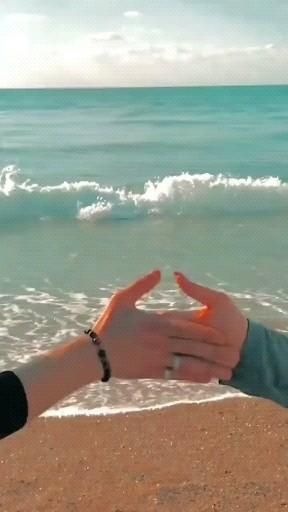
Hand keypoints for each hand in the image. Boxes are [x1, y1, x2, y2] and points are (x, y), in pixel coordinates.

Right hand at [93, 270, 237, 381]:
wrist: (94, 356)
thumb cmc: (108, 325)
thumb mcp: (121, 300)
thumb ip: (141, 286)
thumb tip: (159, 272)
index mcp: (156, 324)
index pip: (187, 328)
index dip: (207, 332)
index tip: (223, 335)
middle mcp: (160, 343)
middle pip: (193, 348)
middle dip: (216, 353)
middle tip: (235, 356)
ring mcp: (157, 360)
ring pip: (189, 364)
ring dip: (210, 369)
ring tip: (228, 373)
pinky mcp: (153, 373)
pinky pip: (178, 376)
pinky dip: (194, 377)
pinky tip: (207, 379)